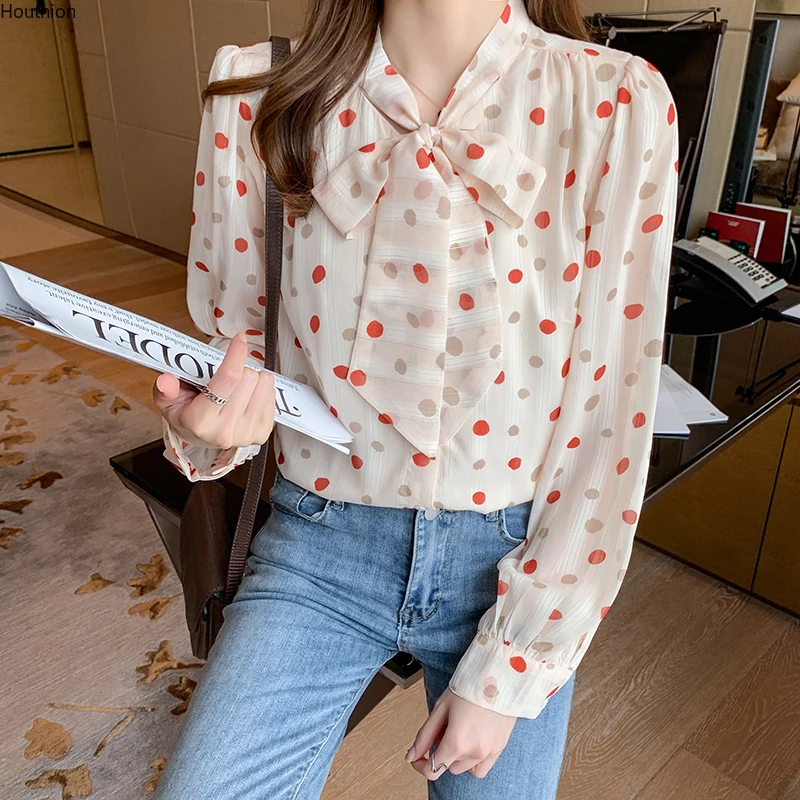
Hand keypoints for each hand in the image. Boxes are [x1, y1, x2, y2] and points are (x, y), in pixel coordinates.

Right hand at [152, 331, 275, 450]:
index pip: (228, 379)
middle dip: (238, 369)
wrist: (201, 438)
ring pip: (263, 383)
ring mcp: (247, 433)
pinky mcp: (262, 432)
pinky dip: (260, 390)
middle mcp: (225, 430)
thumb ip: (166, 389)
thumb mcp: (168, 402)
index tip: (239, 339)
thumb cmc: (186, 417)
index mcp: (201, 421)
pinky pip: (272, 394)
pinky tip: (246, 396)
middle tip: (226, 377)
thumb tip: (166, 380)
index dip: (236, 354)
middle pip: (248, 377)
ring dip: (252, 379)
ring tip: (236, 387)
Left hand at [407, 688, 516, 779]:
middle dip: (442, 752)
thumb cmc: (471, 686)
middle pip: (449, 767)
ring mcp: (489, 752)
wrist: (499, 676)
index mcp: (457, 742)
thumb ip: (425, 735)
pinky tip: (472, 743)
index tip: (417, 757)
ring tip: (460, 733)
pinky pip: (482, 768)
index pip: (433, 769)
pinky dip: (473, 761)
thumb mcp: (441, 707)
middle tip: (444, 730)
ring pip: (465, 768)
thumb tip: (412, 755)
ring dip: (458, 758)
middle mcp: (474, 752)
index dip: (420, 765)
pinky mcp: (500, 748)